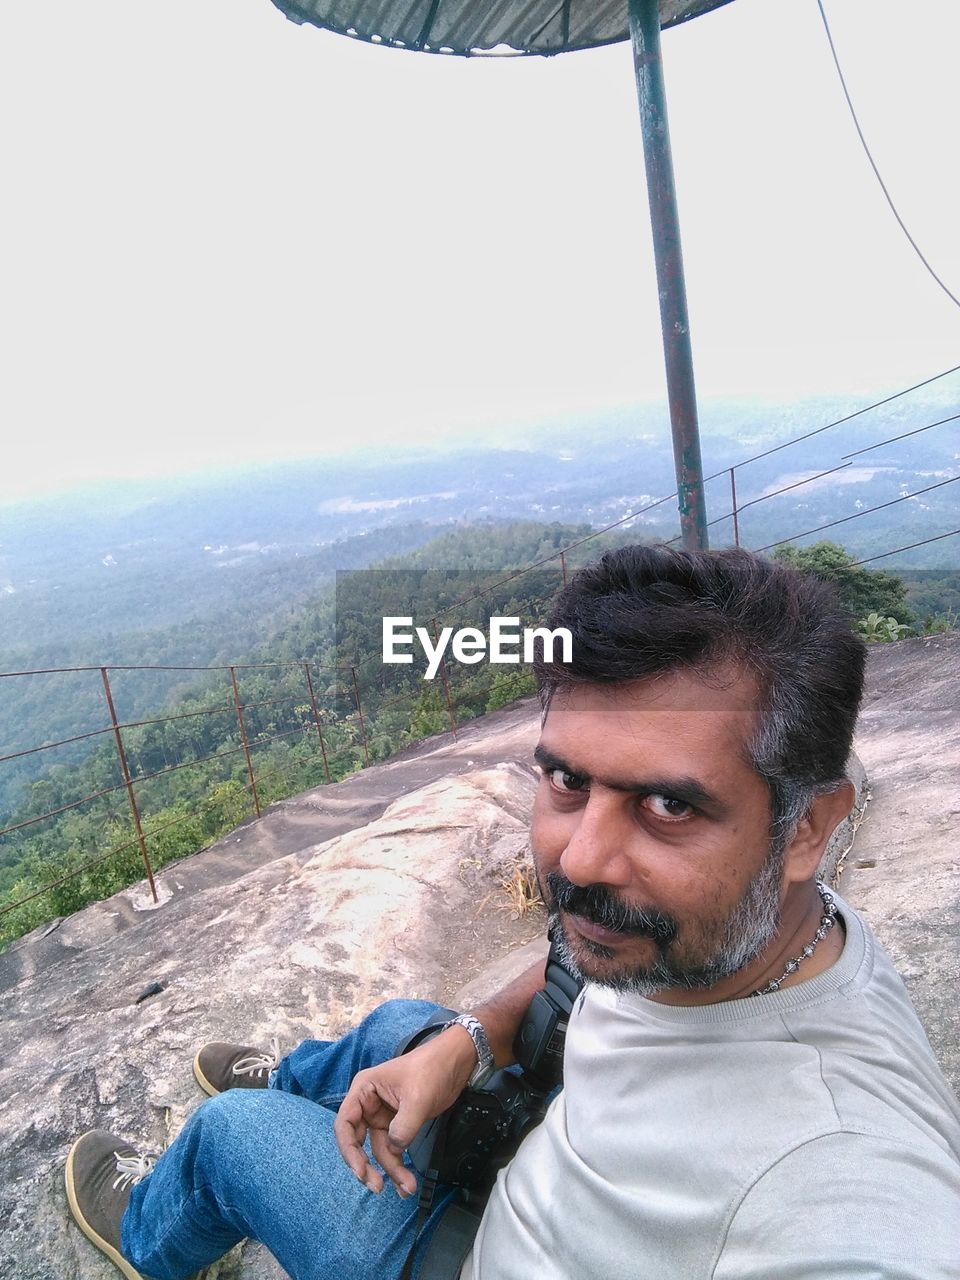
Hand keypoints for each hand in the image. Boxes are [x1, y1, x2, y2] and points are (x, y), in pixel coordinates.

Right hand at [333, 1025, 477, 1195]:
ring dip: (391, 1170)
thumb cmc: (432, 1069)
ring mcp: (382, 1116)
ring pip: (379, 1150)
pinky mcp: (398, 1124)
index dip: (349, 1150)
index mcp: (364, 1089)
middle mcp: (369, 1104)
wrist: (456, 1062)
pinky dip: (398, 1166)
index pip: (344, 1124)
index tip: (361, 1171)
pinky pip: (393, 1149)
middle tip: (378, 1186)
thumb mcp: (417, 1098)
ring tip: (407, 1187)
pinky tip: (406, 1182)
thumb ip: (403, 1127)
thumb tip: (394, 1149)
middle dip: (367, 1166)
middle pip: (357, 1142)